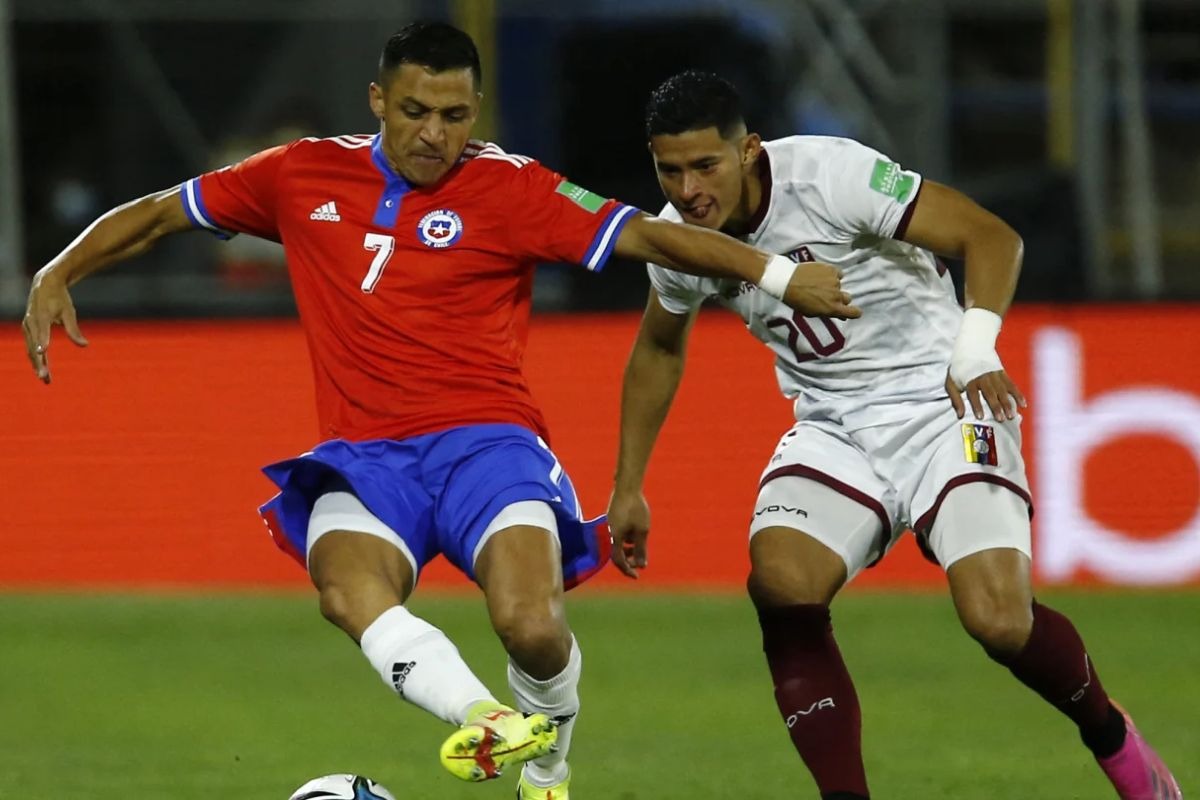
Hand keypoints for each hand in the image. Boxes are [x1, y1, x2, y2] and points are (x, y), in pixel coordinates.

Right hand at [22, 269, 88, 383]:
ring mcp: (27, 327)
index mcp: (41, 316)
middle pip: (33, 346)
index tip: (44, 353)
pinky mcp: (27, 329)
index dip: (42, 342)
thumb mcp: (69, 312)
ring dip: (37, 364)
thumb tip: (85, 345)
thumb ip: (74, 329)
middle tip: (45, 378)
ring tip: (46, 379)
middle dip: (39, 363)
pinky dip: (36, 358)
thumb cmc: (59, 299)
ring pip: (30, 349)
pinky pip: (30, 347)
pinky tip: (42, 370)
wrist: (44, 285)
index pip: (42, 332)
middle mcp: (30, 323)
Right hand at [607, 488, 650, 578]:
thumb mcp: (642, 531)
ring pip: (616, 545)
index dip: (627, 570)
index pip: (618, 561)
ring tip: (639, 547)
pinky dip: (625, 540)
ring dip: (627, 550)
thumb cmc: (636, 509)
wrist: (627, 487)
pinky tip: (635, 535)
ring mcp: (608, 527)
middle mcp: (607, 534)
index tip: (637, 576)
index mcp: (613, 538)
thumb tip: (641, 566)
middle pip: (615, 554)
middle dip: (628, 560)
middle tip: (640, 563)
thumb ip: (641, 550)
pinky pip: (616, 536)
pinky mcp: (610, 521)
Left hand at [783, 262, 861, 318]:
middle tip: (827, 295)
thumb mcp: (811, 312)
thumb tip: (841, 315)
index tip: (851, 310)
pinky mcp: (832, 269)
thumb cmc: (796, 300)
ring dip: (832, 285)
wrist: (787, 281)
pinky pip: (837, 273)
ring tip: (818, 283)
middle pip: (847, 298)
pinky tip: (821, 275)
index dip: (854, 312)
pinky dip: (831, 274)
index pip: (854, 312)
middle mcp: (837, 295)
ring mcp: (835, 281)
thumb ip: (828, 313)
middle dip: (840, 298)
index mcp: (833, 308)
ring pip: (839, 284)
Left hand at [945, 369, 1025, 420]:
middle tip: (1001, 419)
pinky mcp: (1003, 374)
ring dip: (1008, 403)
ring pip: (1003, 391)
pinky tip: (1023, 405)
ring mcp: (995, 375)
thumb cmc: (959, 370)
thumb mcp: (951, 382)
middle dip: (996, 406)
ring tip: (1011, 416)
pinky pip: (1012, 385)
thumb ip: (955, 399)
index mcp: (970, 379)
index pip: (973, 394)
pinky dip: (1018, 395)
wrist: (972, 348)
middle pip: (991, 393)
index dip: (977, 405)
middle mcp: (984, 377)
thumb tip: (960, 415)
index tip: (980, 417)